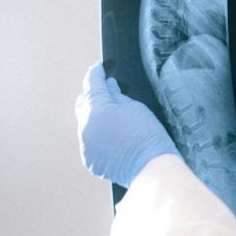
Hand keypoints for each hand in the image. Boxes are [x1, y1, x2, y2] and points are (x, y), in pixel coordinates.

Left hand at [75, 61, 180, 187]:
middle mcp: (85, 126)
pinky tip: (114, 138)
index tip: (98, 68)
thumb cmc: (148, 135)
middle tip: (107, 91)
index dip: (96, 73)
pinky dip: (98, 136)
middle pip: (83, 103)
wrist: (151, 167)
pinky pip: (89, 142)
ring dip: (96, 118)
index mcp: (96, 109)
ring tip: (114, 118)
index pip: (92, 84)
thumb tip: (110, 87)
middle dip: (94, 96)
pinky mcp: (89, 159)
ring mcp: (85, 144)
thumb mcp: (136, 108)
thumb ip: (118, 95)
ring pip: (85, 123)